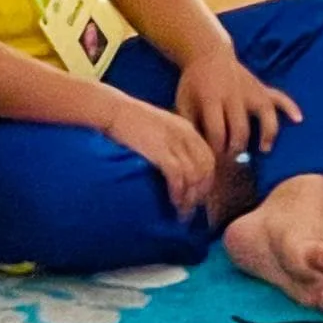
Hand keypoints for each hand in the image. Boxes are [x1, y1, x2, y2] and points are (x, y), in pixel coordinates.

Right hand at [105, 96, 219, 215]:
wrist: (112, 110)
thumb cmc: (128, 121)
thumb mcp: (158, 128)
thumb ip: (170, 144)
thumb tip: (174, 170)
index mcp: (186, 129)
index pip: (209, 159)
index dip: (206, 181)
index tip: (198, 197)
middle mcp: (185, 135)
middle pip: (205, 169)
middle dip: (201, 193)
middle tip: (191, 209)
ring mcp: (174, 142)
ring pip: (194, 176)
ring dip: (189, 198)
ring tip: (181, 212)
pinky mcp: (160, 150)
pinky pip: (178, 176)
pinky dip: (178, 192)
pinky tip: (173, 202)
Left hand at [171, 47, 299, 160]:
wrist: (207, 53)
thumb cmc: (193, 83)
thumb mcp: (183, 102)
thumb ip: (189, 124)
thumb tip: (198, 151)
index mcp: (211, 98)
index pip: (217, 132)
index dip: (216, 149)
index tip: (214, 158)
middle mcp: (234, 95)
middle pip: (241, 129)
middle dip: (237, 148)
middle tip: (232, 158)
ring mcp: (251, 90)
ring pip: (265, 114)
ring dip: (266, 134)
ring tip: (264, 149)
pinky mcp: (261, 87)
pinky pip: (279, 96)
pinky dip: (290, 107)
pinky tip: (297, 120)